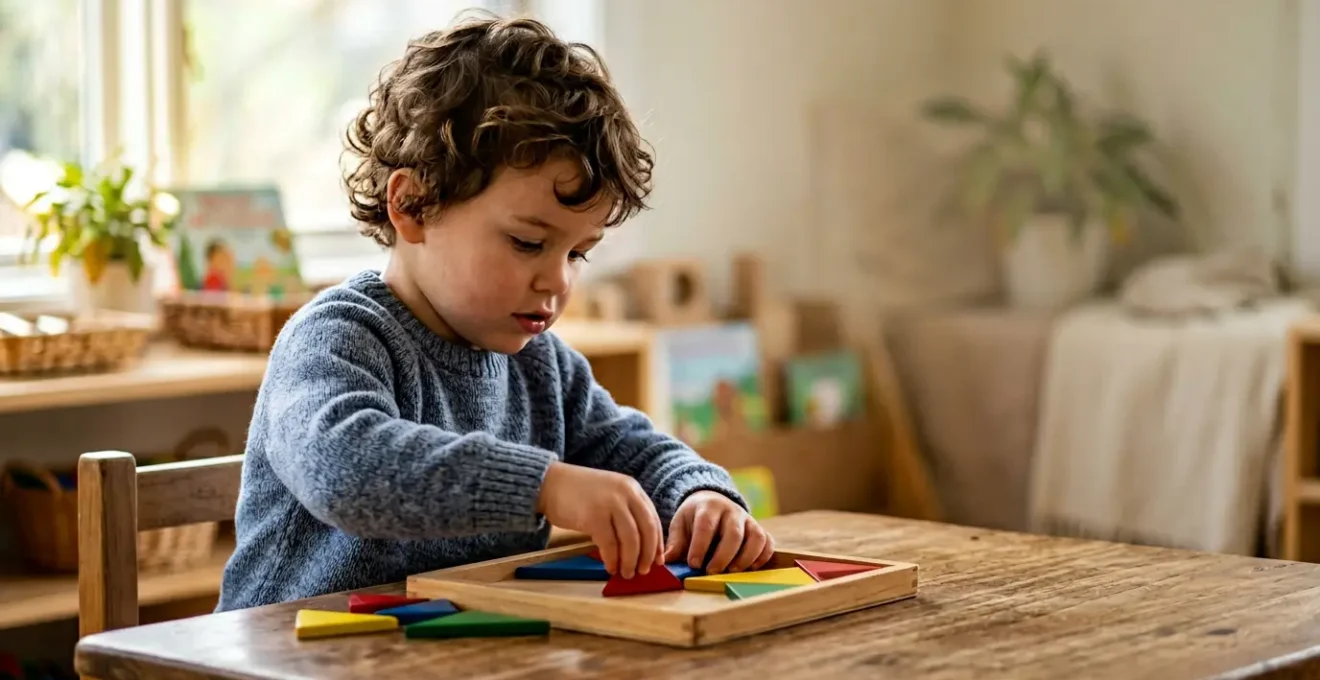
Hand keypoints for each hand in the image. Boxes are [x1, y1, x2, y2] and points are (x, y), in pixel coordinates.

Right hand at [537, 462, 663, 577]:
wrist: (549, 483)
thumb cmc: (578, 493)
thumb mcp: (609, 494)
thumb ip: (625, 512)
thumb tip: (639, 546)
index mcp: (632, 488)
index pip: (653, 518)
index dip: (657, 543)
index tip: (658, 560)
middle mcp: (625, 493)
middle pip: (647, 529)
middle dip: (648, 554)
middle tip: (644, 571)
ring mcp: (610, 504)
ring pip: (631, 539)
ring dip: (631, 560)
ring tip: (627, 573)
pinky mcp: (594, 516)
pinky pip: (609, 544)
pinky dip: (612, 560)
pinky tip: (611, 567)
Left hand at [663, 490, 773, 572]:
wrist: (712, 501)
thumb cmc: (694, 517)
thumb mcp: (681, 524)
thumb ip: (676, 543)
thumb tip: (667, 562)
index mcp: (708, 507)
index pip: (706, 525)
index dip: (700, 545)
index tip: (693, 564)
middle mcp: (731, 511)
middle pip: (733, 532)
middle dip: (723, 555)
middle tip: (711, 572)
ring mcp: (748, 519)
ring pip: (756, 537)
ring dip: (746, 557)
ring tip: (731, 571)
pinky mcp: (759, 529)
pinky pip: (768, 542)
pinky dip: (762, 557)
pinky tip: (750, 569)